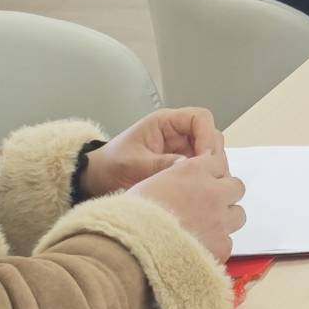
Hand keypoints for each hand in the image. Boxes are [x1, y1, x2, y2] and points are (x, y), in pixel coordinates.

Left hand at [82, 107, 222, 198]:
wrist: (96, 179)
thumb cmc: (111, 165)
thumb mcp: (133, 164)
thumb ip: (160, 164)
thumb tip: (187, 166)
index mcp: (165, 122)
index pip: (199, 118)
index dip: (206, 135)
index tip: (204, 158)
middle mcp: (177, 133)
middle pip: (209, 135)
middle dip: (212, 154)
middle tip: (205, 176)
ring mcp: (181, 150)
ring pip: (209, 152)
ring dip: (209, 168)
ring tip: (200, 186)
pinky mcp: (180, 166)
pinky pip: (200, 168)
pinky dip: (202, 178)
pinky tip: (195, 191)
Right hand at [129, 150, 245, 263]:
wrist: (130, 251)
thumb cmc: (130, 217)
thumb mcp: (148, 184)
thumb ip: (173, 179)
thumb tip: (179, 184)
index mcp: (192, 171)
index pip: (217, 163)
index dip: (210, 176)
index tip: (201, 186)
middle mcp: (212, 192)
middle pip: (236, 187)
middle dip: (224, 196)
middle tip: (207, 208)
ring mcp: (220, 220)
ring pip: (238, 215)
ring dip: (225, 220)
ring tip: (204, 231)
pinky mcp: (221, 247)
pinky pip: (228, 243)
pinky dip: (217, 246)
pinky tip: (199, 251)